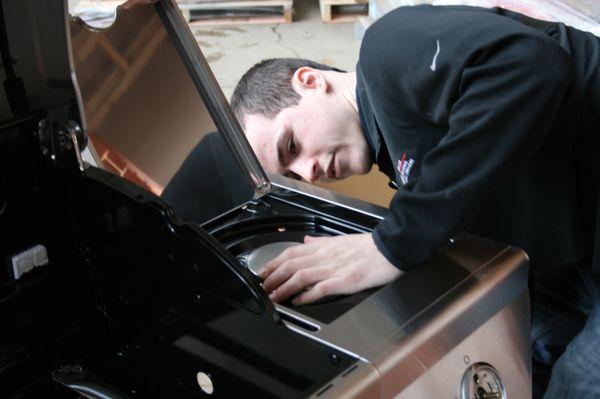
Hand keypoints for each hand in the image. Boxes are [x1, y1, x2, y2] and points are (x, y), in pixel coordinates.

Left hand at [260, 233, 402, 304]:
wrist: (391, 247)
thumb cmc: (368, 246)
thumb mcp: (340, 239)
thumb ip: (321, 241)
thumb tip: (306, 241)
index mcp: (324, 247)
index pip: (291, 253)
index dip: (273, 263)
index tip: (262, 272)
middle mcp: (325, 256)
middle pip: (292, 264)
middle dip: (273, 277)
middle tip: (261, 288)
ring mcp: (335, 268)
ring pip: (302, 276)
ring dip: (285, 287)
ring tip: (274, 296)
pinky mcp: (346, 280)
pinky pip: (322, 287)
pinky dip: (308, 295)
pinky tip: (299, 301)